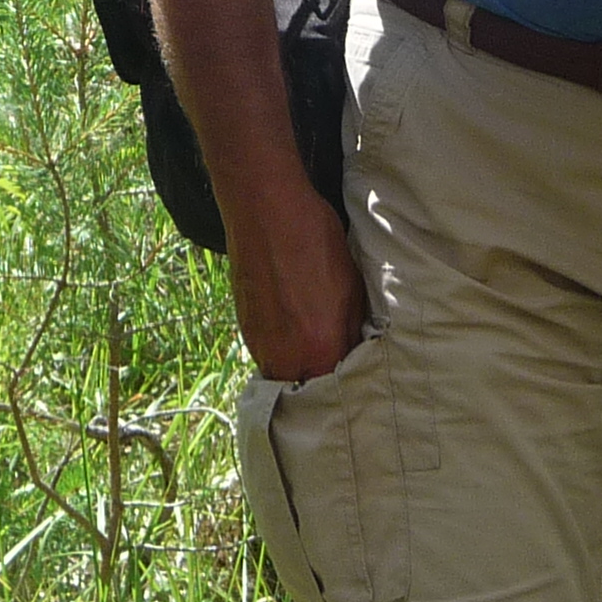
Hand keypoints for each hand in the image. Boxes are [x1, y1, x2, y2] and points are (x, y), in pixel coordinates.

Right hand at [227, 189, 367, 383]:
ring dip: (299, 365)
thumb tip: (356, 352)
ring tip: (313, 340)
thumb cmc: (314, 241)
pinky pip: (267, 353)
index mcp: (319, 350)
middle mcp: (284, 357)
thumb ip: (353, 330)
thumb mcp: (352, 287)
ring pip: (284, 374)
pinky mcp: (244, 327)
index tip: (358, 374)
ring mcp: (259, 344)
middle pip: (307, 390)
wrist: (264, 210)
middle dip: (321, 380)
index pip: (338, 391)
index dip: (349, 383)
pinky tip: (293, 320)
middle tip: (336, 359)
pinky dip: (281, 346)